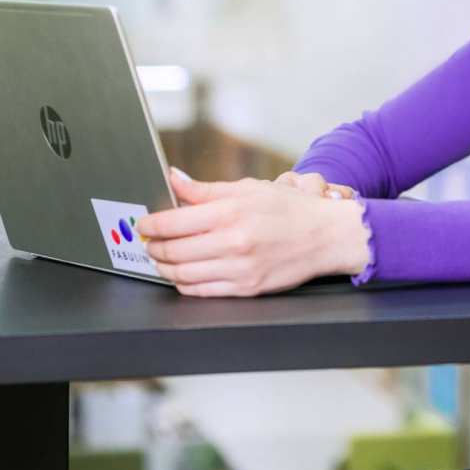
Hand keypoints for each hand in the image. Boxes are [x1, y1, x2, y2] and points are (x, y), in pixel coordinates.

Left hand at [137, 167, 369, 296]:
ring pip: (182, 274)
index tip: (144, 224)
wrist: (326, 236)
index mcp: (230, 211)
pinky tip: (182, 274)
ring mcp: (239, 268)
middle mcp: (232, 241)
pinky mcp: (246, 288)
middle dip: (153, 246)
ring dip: (165, 267)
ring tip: (162, 257)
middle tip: (149, 241)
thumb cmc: (290, 209)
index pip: (173, 222)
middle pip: (173, 250)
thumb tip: (174, 179)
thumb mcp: (249, 188)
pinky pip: (201, 291)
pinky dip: (183, 283)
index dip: (151, 224)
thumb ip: (205, 189)